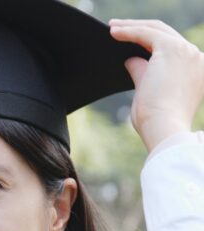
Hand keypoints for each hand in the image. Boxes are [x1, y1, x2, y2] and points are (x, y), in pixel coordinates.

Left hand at [110, 19, 203, 151]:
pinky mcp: (172, 49)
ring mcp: (187, 52)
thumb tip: (130, 60)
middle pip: (165, 34)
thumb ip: (142, 73)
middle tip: (117, 28)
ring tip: (112, 28)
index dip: (149, 40)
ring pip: (156, 29)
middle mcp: (196, 57)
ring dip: (132, 26)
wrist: (163, 127)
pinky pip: (146, 33)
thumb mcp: (148, 91)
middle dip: (139, 28)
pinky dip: (128, 31)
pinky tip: (113, 32)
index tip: (130, 38)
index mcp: (196, 69)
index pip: (172, 47)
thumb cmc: (156, 120)